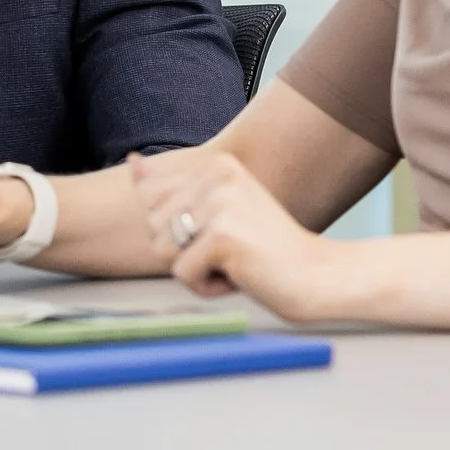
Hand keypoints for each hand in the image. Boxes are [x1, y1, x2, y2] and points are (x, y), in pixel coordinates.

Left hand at [129, 148, 325, 313]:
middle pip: (153, 226)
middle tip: (231, 252)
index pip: (151, 198)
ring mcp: (220, 203)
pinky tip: (240, 276)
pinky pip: (182, 273)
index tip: (223, 235)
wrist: (318, 277)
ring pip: (162, 250)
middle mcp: (217, 175)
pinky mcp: (222, 235)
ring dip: (194, 269)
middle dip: (183, 251)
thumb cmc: (266, 251)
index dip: (177, 231)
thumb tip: (131, 162)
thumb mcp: (219, 211)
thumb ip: (175, 189)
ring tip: (234, 262)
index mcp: (216, 165)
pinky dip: (206, 287)